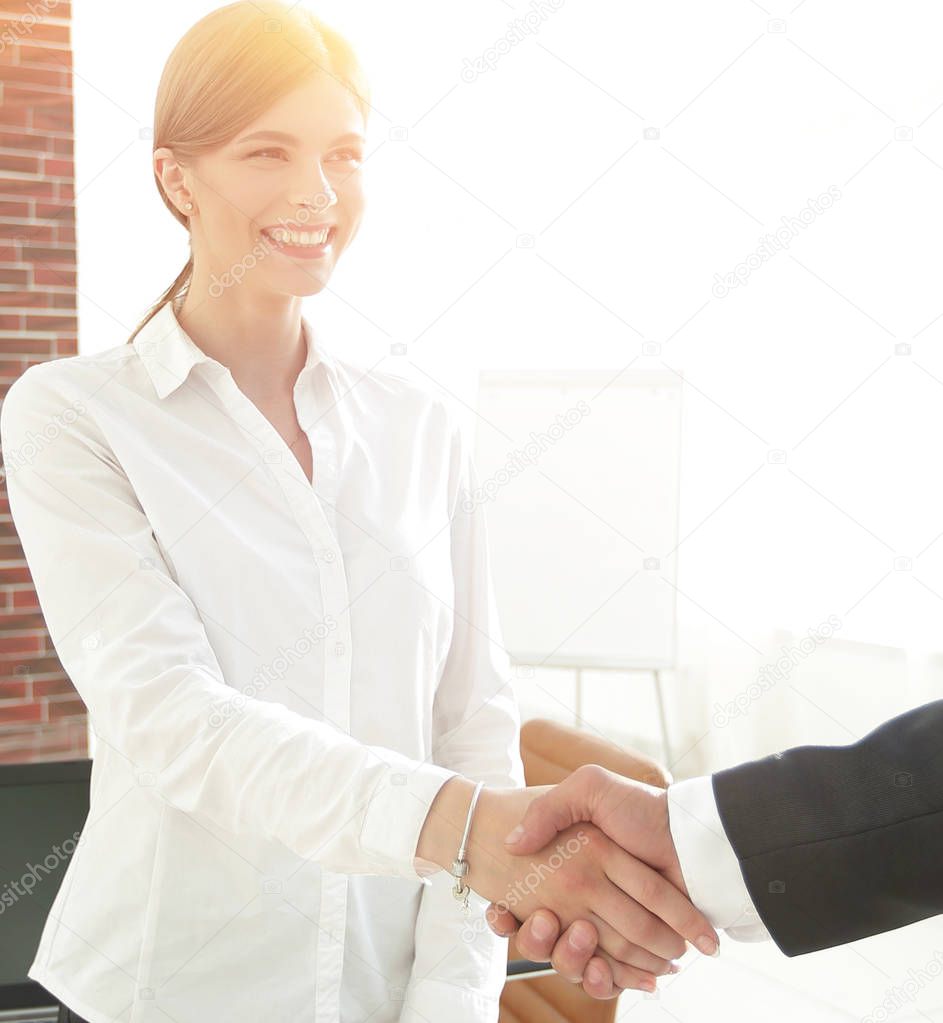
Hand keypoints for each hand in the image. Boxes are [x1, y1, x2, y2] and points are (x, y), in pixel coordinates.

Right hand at [484, 765, 719, 997]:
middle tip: (546, 923)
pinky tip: (603, 970)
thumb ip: (550, 809)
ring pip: (572, 963)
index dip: (505, 917)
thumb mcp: (590, 788)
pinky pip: (608, 978)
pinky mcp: (632, 951)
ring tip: (582, 940)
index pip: (522, 903)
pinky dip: (604, 982)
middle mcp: (581, 903)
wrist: (691, 836)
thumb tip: (512, 843)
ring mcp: (606, 929)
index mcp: (567, 869)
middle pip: (544, 940)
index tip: (501, 915)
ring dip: (569, 961)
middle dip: (538, 941)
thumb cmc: (640, 808)